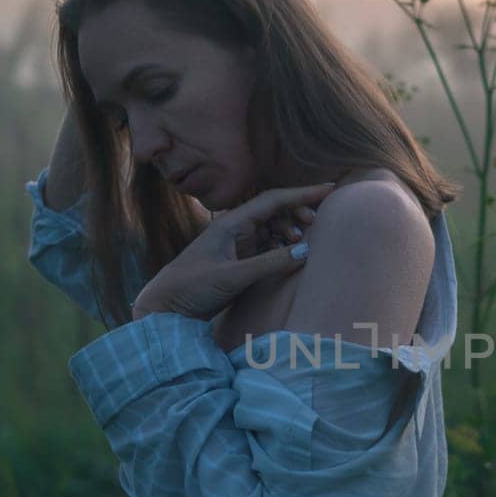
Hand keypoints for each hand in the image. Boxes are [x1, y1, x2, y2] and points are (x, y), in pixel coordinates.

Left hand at [131, 183, 333, 321]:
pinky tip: (290, 253)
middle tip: (316, 223)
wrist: (165, 307)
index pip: (273, 200)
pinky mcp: (238, 261)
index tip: (330, 188)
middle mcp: (235, 228)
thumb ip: (270, 263)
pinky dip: (282, 246)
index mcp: (231, 223)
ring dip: (291, 230)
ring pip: (272, 227)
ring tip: (303, 242)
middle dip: (298, 211)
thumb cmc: (192, 287)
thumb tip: (306, 251)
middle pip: (275, 210)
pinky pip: (267, 245)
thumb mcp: (233, 277)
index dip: (302, 193)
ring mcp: (237, 244)